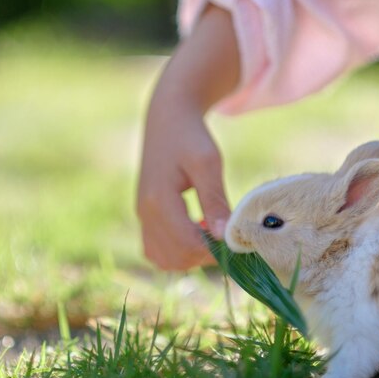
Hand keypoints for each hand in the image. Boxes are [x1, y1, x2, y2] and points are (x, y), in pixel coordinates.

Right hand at [137, 5, 238, 269]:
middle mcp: (145, 213)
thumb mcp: (208, 162)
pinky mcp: (144, 216)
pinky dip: (176, 251)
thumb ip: (214, 200)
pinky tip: (195, 230)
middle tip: (224, 235)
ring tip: (208, 231)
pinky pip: (156, 249)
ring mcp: (142, 216)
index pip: (186, 245)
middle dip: (203, 255)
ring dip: (190, 255)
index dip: (214, 250)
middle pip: (175, 257)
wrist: (166, 118)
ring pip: (163, 259)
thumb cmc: (190, 135)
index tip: (236, 239)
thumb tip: (225, 236)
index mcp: (159, 200)